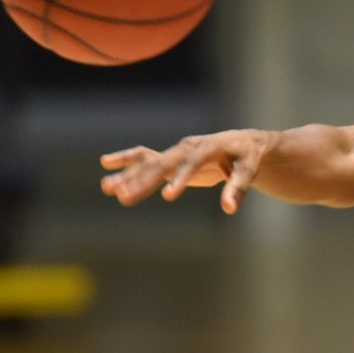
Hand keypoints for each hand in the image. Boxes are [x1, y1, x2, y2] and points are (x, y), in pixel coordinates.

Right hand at [100, 128, 272, 212]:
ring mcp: (176, 152)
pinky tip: (106, 167)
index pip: (191, 164)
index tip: (167, 196)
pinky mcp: (171, 158)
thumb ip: (237, 189)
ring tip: (107, 188)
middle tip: (125, 198)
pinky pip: (144, 158)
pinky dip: (126, 162)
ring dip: (128, 175)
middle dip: (143, 181)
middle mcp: (186, 147)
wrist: (241, 144)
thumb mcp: (247, 171)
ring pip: (148, 162)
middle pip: (162, 164)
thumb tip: (228, 209)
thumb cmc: (246, 158)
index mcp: (206, 148)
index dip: (180, 179)